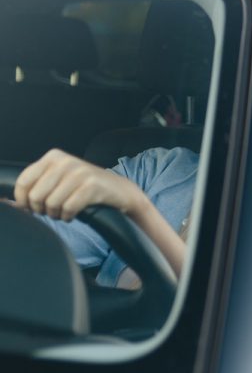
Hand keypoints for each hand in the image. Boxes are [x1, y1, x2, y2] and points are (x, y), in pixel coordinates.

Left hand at [14, 148, 145, 220]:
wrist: (120, 191)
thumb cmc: (86, 188)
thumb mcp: (60, 180)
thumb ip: (37, 186)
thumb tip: (11, 204)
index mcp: (53, 157)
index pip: (24, 181)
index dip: (23, 200)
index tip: (31, 208)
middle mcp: (65, 161)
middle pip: (36, 195)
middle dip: (41, 209)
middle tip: (51, 211)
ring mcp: (79, 172)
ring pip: (52, 203)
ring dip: (56, 214)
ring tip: (63, 213)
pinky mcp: (91, 186)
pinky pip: (68, 208)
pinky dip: (68, 216)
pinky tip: (73, 215)